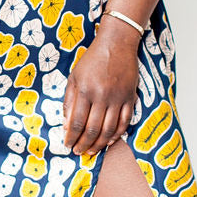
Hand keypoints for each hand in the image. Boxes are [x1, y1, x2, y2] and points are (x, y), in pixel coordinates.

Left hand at [62, 19, 140, 154]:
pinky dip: (117, 134)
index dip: (71, 137)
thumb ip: (69, 101)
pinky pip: (124, 122)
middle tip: (79, 153)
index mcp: (85, 90)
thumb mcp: (74, 77)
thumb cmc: (92, 60)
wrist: (117, 43)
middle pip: (92, 129)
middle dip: (84, 144)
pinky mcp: (130, 97)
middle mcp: (101, 96)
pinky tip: (109, 141)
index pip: (76, 122)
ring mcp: (118, 98)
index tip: (67, 145)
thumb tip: (66, 125)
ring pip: (109, 129)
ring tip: (92, 151)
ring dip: (99, 144)